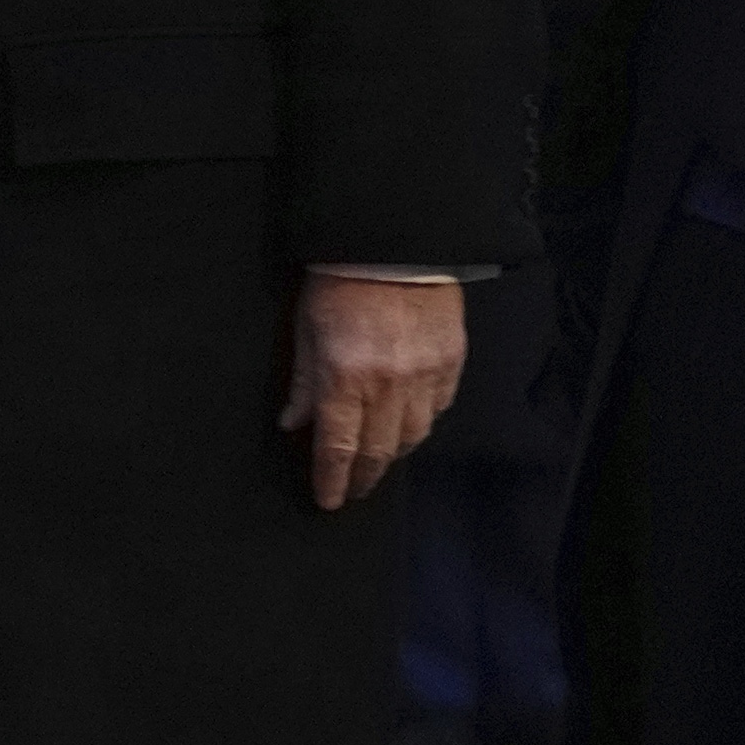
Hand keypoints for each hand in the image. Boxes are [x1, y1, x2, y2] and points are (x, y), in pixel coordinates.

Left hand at [282, 273, 462, 510]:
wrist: (395, 243)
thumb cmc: (341, 282)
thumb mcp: (306, 331)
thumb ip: (304, 383)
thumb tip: (292, 423)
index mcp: (345, 379)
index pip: (338, 448)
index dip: (332, 480)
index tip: (328, 500)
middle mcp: (388, 386)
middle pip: (379, 452)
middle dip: (364, 478)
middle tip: (354, 489)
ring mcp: (425, 376)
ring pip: (413, 436)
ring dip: (394, 453)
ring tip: (379, 458)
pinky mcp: (451, 361)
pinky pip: (439, 407)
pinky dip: (422, 421)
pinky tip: (409, 423)